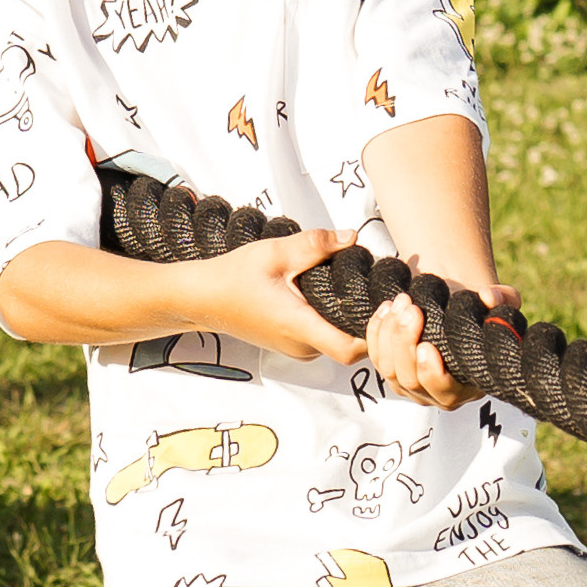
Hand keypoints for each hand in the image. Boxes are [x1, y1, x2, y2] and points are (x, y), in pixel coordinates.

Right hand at [198, 228, 369, 367]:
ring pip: (338, 340)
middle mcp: (300, 345)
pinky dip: (335, 320)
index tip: (385, 306)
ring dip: (351, 319)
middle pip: (352, 345)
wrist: (202, 297)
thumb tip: (351, 238)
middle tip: (381, 289)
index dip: (374, 333)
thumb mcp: (275, 251)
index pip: (350, 349)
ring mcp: (296, 348)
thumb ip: (315, 244)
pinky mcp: (292, 344)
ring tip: (360, 288)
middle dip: (369, 321)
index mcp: (297, 325)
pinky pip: (324, 337)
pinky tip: (336, 295)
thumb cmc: (233, 277)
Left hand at [365, 273, 519, 411]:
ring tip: (400, 303)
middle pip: (409, 379)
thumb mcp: (501, 305)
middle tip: (412, 309)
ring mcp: (409, 383)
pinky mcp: (390, 369)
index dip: (432, 373)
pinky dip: (376, 332)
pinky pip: (375, 356)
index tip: (426, 346)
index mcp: (466, 385)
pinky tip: (385, 309)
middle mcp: (435, 392)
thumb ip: (504, 299)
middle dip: (405, 342)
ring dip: (389, 334)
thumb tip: (489, 297)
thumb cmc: (478, 314)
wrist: (452, 306)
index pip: (444, 391)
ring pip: (388, 369)